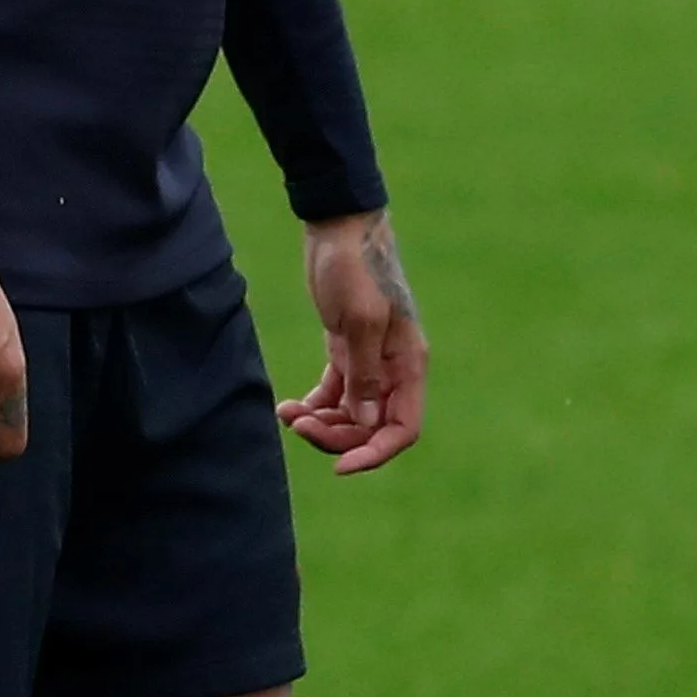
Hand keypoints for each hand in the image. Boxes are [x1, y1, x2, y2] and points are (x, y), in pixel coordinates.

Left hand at [280, 209, 427, 471]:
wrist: (339, 230)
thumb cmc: (355, 268)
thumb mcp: (360, 319)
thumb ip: (364, 372)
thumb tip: (365, 421)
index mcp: (409, 365)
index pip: (403, 428)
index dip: (375, 452)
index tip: (340, 466)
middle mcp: (394, 370)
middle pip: (371, 427)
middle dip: (336, 437)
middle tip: (298, 425)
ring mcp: (369, 362)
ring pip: (350, 416)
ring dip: (320, 424)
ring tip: (287, 413)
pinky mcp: (345, 352)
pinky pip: (334, 396)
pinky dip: (313, 407)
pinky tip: (287, 407)